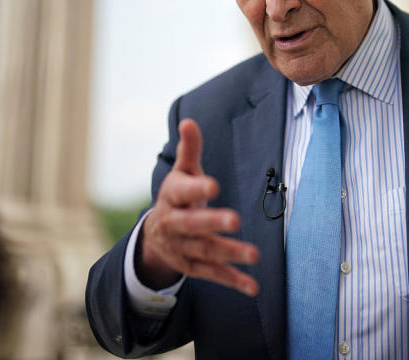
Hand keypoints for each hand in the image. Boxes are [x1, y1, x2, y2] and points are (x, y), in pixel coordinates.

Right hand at [136, 119, 259, 295]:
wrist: (155, 236)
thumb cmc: (177, 195)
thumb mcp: (182, 172)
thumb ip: (190, 149)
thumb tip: (189, 121)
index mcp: (171, 197)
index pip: (182, 191)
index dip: (197, 188)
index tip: (214, 185)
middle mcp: (174, 224)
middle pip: (192, 225)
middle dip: (212, 222)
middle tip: (235, 219)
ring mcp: (183, 248)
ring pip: (206, 251)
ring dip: (230, 253)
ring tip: (254, 255)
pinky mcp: (193, 267)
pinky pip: (214, 274)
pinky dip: (234, 281)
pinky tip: (253, 286)